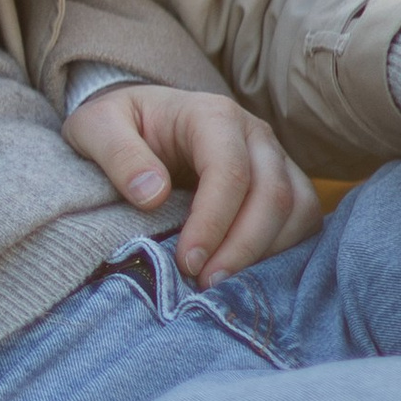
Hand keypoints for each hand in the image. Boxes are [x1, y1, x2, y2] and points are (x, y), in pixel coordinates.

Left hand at [63, 82, 322, 285]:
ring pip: (297, 209)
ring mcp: (275, 158)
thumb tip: (153, 195)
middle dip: (242, 247)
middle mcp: (254, 134)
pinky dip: (284, 252)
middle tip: (205, 285)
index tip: (186, 262)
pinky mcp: (284, 183)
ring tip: (222, 285)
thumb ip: (118, 155)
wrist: (141, 118)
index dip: (213, 222)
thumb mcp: (96, 127)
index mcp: (212, 114)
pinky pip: (304, 220)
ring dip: (267, 253)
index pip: (229, 170)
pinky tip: (247, 276)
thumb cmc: (119, 124)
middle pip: (273, 194)